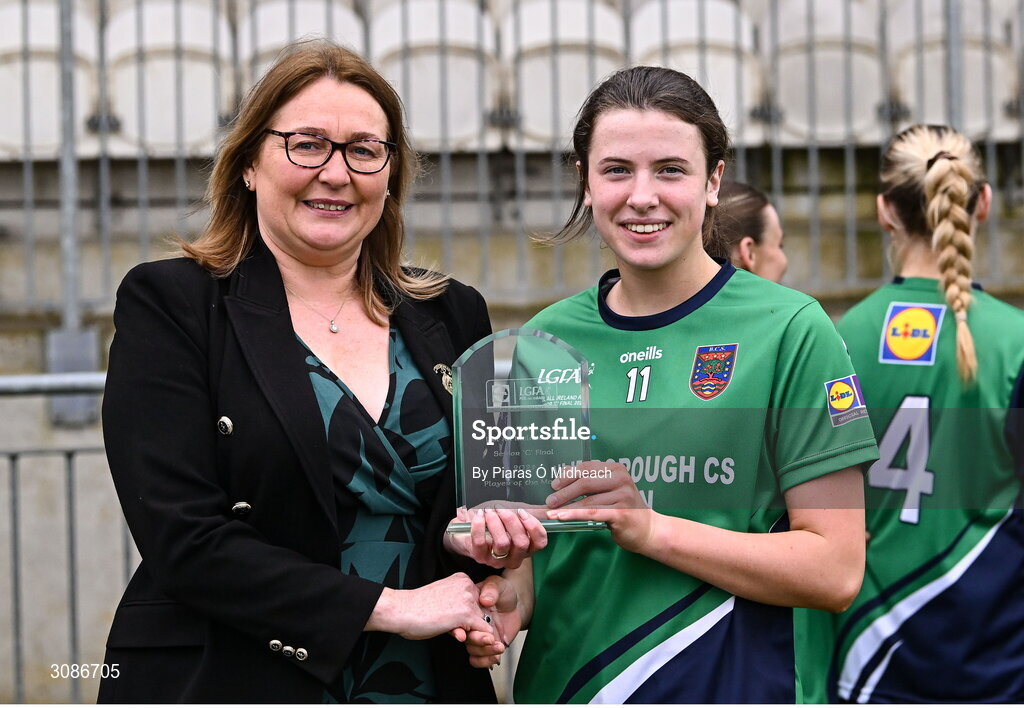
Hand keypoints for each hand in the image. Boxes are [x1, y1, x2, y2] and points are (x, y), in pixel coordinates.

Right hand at [366, 573, 494, 641]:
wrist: (402, 610)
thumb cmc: (416, 608)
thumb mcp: (443, 599)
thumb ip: (458, 605)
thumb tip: (472, 622)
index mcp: (462, 579)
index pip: (478, 601)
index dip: (469, 615)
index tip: (456, 621)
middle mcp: (468, 585)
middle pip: (482, 612)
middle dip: (472, 624)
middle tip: (455, 628)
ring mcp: (468, 599)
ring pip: (483, 623)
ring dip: (472, 632)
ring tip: (454, 631)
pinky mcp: (466, 614)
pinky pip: (483, 632)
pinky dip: (475, 639)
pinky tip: (457, 635)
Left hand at [444, 505, 547, 568]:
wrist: (466, 531)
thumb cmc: (493, 522)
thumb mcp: (511, 517)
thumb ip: (527, 514)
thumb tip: (545, 509)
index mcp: (525, 548)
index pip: (540, 543)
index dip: (534, 526)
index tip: (521, 512)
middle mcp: (513, 558)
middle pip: (521, 543)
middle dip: (511, 521)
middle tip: (500, 508)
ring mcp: (497, 560)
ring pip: (503, 543)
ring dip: (495, 522)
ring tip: (489, 511)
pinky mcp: (480, 557)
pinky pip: (481, 542)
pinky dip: (479, 525)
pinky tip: (479, 515)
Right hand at [464, 575, 521, 668]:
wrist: (517, 604)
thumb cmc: (503, 591)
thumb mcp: (498, 584)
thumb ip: (491, 589)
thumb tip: (484, 600)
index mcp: (467, 608)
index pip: (458, 620)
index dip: (456, 629)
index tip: (462, 635)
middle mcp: (469, 623)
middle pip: (466, 636)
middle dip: (477, 640)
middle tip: (490, 638)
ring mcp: (477, 635)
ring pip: (472, 650)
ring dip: (484, 651)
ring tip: (499, 647)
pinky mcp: (485, 646)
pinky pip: (478, 659)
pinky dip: (485, 661)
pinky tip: (496, 658)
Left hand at [545, 462, 655, 553]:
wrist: (648, 529)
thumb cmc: (625, 508)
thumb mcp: (610, 490)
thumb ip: (590, 481)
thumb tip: (562, 476)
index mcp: (617, 469)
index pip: (587, 468)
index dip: (568, 475)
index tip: (554, 484)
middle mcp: (621, 479)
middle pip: (585, 482)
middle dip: (564, 492)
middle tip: (550, 501)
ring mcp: (623, 496)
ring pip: (587, 501)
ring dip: (566, 507)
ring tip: (551, 512)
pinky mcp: (621, 513)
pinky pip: (593, 513)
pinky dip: (574, 514)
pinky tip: (561, 516)